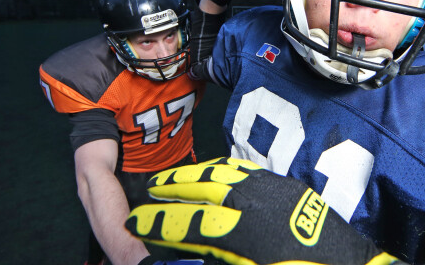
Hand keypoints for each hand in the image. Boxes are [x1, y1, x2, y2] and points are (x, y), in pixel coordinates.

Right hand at [126, 157, 399, 264]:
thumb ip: (220, 255)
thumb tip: (192, 249)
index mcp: (245, 232)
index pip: (190, 223)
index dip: (160, 222)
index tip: (136, 221)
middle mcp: (257, 202)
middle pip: (205, 187)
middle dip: (173, 186)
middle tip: (149, 189)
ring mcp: (274, 190)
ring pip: (226, 173)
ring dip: (197, 173)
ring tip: (175, 177)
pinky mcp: (289, 187)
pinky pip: (249, 172)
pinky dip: (225, 170)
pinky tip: (215, 173)